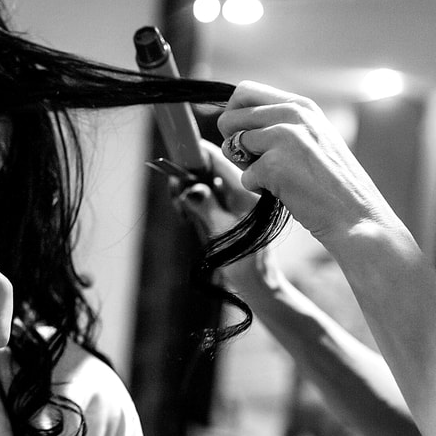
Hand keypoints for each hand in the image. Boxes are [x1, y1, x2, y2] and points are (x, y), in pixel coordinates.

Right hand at [174, 141, 281, 291]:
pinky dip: (197, 199)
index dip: (199, 154)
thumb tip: (189, 188)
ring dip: (190, 189)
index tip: (179, 152)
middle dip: (190, 176)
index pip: (221, 162)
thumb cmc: (244, 263)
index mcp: (248, 193)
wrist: (259, 283)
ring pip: (208, 181)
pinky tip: (189, 213)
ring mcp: (239, 199)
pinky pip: (211, 194)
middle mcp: (246, 191)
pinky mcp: (234, 207)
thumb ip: (205, 206)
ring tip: (182, 209)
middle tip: (175, 192)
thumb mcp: (221, 233)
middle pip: (212, 169)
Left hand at [216, 81, 402, 251]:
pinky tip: (286, 192)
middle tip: (257, 161)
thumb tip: (228, 120)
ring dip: (246, 167)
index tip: (244, 136)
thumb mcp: (311, 137)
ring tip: (277, 177)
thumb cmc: (329, 181)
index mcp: (301, 105)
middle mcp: (293, 114)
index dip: (234, 115)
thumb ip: (279, 123)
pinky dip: (258, 189)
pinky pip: (244, 176)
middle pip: (229, 118)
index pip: (244, 92)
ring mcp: (284, 137)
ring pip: (232, 146)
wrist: (356, 214)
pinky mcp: (274, 164)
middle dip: (233, 143)